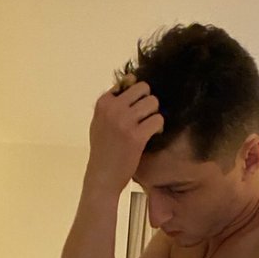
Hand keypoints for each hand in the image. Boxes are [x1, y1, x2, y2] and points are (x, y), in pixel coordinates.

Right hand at [85, 77, 163, 195]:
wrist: (102, 178)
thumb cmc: (102, 151)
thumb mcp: (99, 122)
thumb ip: (112, 103)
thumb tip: (130, 79)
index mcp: (103, 103)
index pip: (128, 82)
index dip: (137, 95)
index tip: (136, 109)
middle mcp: (113, 108)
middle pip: (144, 89)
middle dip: (148, 102)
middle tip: (146, 117)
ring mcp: (125, 121)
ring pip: (153, 103)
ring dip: (154, 115)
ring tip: (149, 127)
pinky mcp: (137, 136)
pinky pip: (158, 120)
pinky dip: (158, 127)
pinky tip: (153, 135)